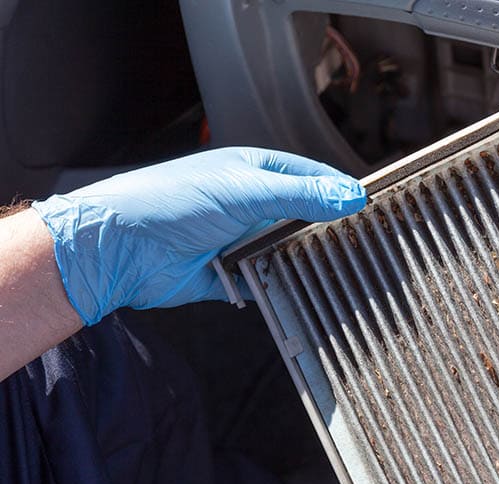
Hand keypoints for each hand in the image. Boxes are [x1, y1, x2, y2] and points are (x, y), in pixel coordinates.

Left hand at [32, 147, 365, 325]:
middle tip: (366, 244)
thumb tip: (353, 197)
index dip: (342, 192)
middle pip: (306, 218)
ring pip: (290, 253)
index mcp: (257, 172)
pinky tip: (304, 292)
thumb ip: (302, 196)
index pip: (313, 178)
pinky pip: (270, 284)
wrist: (121, 248)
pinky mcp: (233, 276)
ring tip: (343, 271)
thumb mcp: (246, 191)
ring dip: (307, 261)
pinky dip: (283, 288)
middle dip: (330, 231)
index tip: (374, 208)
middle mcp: (252, 206)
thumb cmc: (174, 202)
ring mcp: (243, 241)